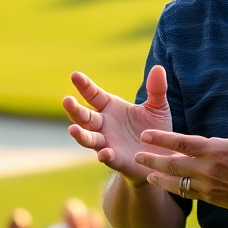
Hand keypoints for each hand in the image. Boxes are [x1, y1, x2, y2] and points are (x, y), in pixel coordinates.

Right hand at [63, 66, 172, 183]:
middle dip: (74, 110)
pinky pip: (107, 157)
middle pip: (84, 117)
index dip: (84, 86)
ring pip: (89, 138)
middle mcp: (104, 125)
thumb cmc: (154, 129)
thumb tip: (158, 68)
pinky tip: (105, 153)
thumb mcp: (157, 108)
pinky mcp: (116, 160)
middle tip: (67, 100)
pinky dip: (104, 155)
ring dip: (81, 135)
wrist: (161, 157)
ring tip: (72, 129)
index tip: (75, 75)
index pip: (93, 95)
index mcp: (111, 108)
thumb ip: (156, 89)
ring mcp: (108, 143)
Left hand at [135, 77, 227, 210]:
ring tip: (147, 173)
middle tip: (136, 155)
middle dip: (152, 160)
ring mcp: (209, 187)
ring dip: (160, 178)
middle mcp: (208, 170)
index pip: (182, 143)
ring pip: (177, 183)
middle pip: (172, 165)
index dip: (161, 138)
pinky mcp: (213, 198)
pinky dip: (175, 190)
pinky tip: (168, 186)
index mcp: (216, 150)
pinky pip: (188, 194)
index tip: (144, 134)